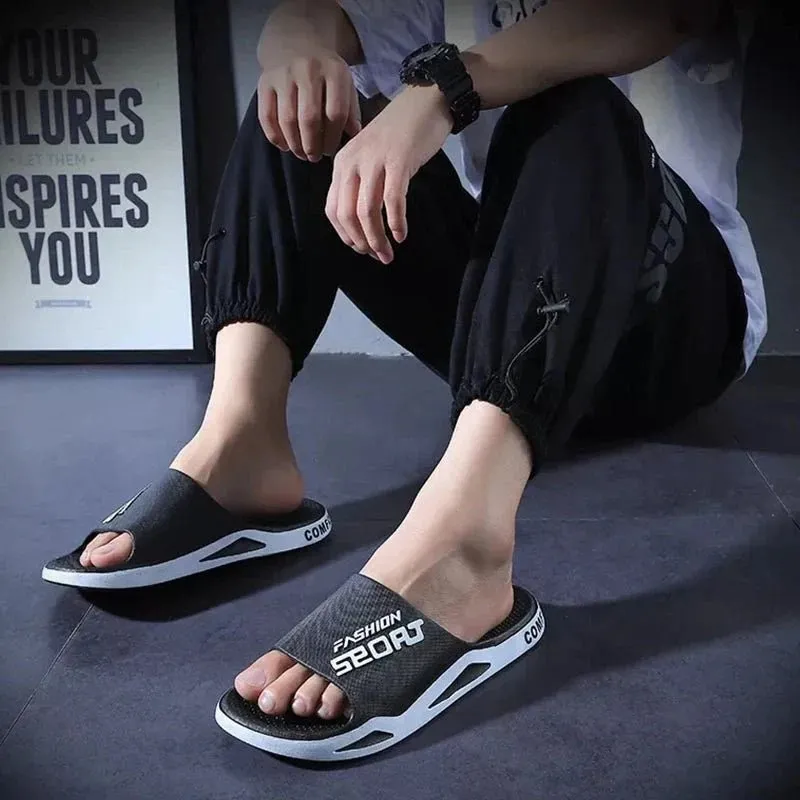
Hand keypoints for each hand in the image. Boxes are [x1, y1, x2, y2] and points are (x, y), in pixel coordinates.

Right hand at [258, 45, 361, 160]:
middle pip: (309, 118)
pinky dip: (275, 136)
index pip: (336, 113)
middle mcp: (307, 69)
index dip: (333, 138)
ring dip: (295, 144)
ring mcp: (283, 74)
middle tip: (314, 157)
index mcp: (333, 71)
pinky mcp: (264, 81)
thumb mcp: (345, 85)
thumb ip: (351, 110)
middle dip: (312, 145)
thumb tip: (353, 137)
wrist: (296, 42)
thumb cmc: (325, 74)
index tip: (330, 151)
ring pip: (287, 119)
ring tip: (301, 153)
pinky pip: (267, 116)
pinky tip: (285, 145)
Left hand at [326, 85, 453, 262]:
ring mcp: (375, 161)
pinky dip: (396, 222)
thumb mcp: (369, 158)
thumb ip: (360, 184)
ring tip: (388, 254)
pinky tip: (401, 235)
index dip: (346, 236)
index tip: (362, 249)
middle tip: (377, 257)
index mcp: (341, 164)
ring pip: (367, 211)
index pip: (333, 210)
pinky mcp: (398, 161)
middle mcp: (352, 163)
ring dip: (377, 239)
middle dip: (362, 243)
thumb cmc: (399, 134)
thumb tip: (361, 225)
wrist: (425, 101)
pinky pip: (393, 200)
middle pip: (348, 215)